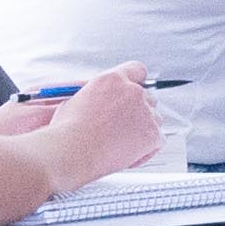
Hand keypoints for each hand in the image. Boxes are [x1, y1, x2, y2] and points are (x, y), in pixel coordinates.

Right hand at [25, 65, 163, 187]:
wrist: (71, 153)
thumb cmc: (66, 131)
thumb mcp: (75, 101)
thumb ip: (97, 96)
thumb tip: (103, 100)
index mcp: (112, 79)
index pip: (136, 70)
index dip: (136, 82)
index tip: (133, 93)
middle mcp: (133, 91)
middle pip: (148, 96)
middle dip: (138, 109)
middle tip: (123, 125)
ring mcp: (145, 112)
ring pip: (155, 118)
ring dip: (143, 128)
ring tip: (120, 143)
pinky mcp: (153, 133)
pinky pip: (158, 139)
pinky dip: (147, 148)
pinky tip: (128, 155)